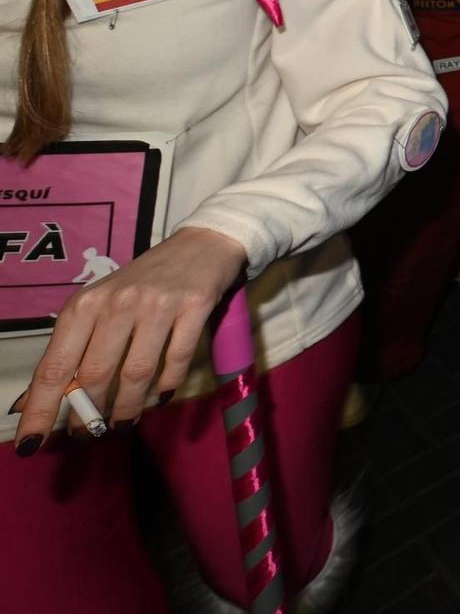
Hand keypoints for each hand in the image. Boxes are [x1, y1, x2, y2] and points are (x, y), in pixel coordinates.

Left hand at [10, 227, 247, 446]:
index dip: (41, 408)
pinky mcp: (194, 307)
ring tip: (121, 425)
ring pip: (135, 372)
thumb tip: (32, 401)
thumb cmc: (143, 281)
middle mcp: (118, 303)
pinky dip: (166, 385)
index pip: (55, 366)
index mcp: (86, 304)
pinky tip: (160, 397)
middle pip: (94, 374)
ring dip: (126, 408)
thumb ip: (71, 350)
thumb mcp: (100, 307)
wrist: (202, 244)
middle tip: (88, 435)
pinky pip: (176, 359)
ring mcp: (157, 304)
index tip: (31, 443)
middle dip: (87, 414)